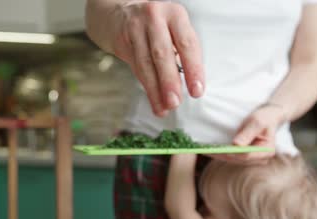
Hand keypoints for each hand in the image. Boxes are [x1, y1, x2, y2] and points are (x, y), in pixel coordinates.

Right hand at [111, 1, 204, 115]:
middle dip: (169, 81)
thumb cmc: (155, 26)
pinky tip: (155, 102)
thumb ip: (182, 52)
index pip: (187, 44)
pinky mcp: (122, 40)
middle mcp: (154, 18)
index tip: (196, 90)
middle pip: (163, 54)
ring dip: (156, 89)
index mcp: (175, 15)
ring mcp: (135, 28)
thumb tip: (192, 85)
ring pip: (146, 64)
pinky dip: (147, 88)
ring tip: (164, 107)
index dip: (193, 69)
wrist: (120, 13)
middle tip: (175, 102)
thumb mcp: (173, 28)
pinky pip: (136, 68)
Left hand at [211, 104, 283, 164]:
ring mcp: (251, 159)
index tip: (217, 148)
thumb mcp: (256, 122)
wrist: (267, 117)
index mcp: (266, 151)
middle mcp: (259, 159)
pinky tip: (209, 150)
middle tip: (204, 149)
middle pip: (236, 159)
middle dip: (220, 154)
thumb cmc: (264, 118)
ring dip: (217, 155)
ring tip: (202, 150)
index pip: (246, 155)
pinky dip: (220, 153)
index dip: (231, 152)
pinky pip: (230, 156)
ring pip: (231, 159)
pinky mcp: (243, 156)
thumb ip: (247, 134)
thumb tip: (235, 146)